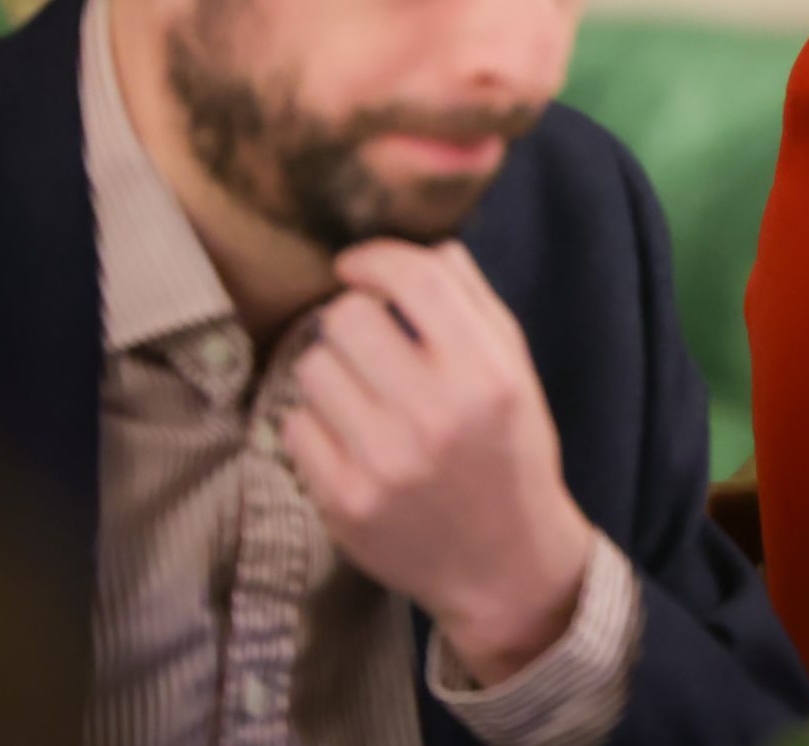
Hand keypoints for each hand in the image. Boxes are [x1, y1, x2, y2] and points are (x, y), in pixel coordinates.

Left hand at [283, 239, 596, 684]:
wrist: (505, 564)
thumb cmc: (509, 451)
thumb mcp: (514, 370)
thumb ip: (471, 301)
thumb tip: (419, 244)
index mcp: (487, 374)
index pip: (415, 278)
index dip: (375, 258)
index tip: (359, 266)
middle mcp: (437, 415)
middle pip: (347, 316)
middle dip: (351, 318)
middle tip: (366, 341)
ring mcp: (385, 462)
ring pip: (312, 367)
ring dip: (331, 370)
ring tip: (360, 393)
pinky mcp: (344, 502)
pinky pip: (294, 424)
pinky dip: (315, 423)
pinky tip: (348, 437)